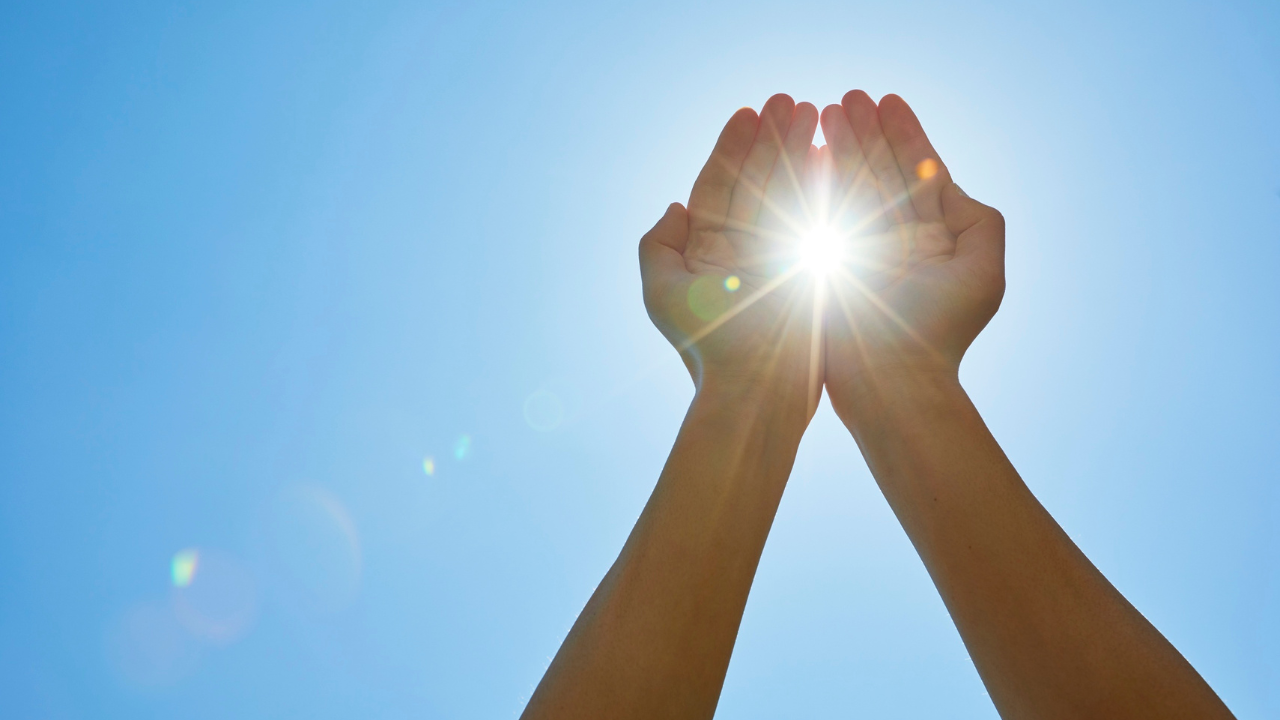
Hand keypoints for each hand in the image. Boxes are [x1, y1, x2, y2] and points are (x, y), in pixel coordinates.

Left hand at [640, 94, 822, 422]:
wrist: (757, 391)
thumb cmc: (709, 347)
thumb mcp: (663, 294)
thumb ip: (658, 247)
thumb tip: (674, 207)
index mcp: (708, 251)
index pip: (718, 185)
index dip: (732, 147)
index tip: (748, 112)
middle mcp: (743, 250)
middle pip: (757, 180)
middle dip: (772, 139)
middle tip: (791, 100)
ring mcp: (779, 257)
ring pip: (788, 193)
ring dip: (799, 152)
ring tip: (815, 114)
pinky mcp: (812, 270)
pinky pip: (817, 219)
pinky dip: (823, 186)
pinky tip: (833, 155)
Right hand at [815, 91, 1005, 415]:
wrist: (890, 380)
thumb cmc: (937, 331)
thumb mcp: (982, 272)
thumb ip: (979, 222)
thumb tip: (949, 185)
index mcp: (934, 238)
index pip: (919, 172)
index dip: (904, 133)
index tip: (887, 100)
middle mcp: (896, 239)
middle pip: (880, 171)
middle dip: (865, 131)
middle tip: (846, 97)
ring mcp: (860, 249)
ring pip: (850, 184)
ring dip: (839, 146)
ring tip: (825, 110)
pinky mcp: (828, 263)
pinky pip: (823, 212)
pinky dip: (817, 180)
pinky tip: (810, 150)